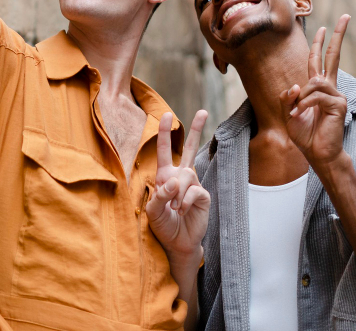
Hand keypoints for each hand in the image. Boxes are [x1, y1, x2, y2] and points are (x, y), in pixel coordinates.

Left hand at [146, 110, 209, 259]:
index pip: (164, 150)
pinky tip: (182, 211)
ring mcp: (193, 185)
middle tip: (203, 112)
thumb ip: (160, 195)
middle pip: (189, 148)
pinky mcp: (202, 196)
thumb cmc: (163, 225)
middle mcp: (180, 176)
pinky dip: (184, 202)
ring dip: (177, 193)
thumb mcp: (152, 210)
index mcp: (165, 175)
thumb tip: (175, 181)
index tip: (165, 114)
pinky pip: (193, 190)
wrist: (177, 242)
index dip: (164, 132)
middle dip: (196, 129)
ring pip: (186, 174)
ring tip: (174, 208)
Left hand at [279, 15, 350, 170]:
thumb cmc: (304, 134)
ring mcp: (336, 95)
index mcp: (317, 87)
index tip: (322, 26)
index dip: (319, 44)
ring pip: (314, 82)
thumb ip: (288, 97)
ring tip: (296, 113)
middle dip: (337, 36)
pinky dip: (304, 105)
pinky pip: (316, 96)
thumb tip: (296, 85)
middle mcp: (329, 87)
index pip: (319, 60)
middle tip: (346, 16)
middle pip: (333, 56)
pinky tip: (299, 115)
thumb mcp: (288, 112)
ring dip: (301, 98)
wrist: (318, 153)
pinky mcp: (339, 104)